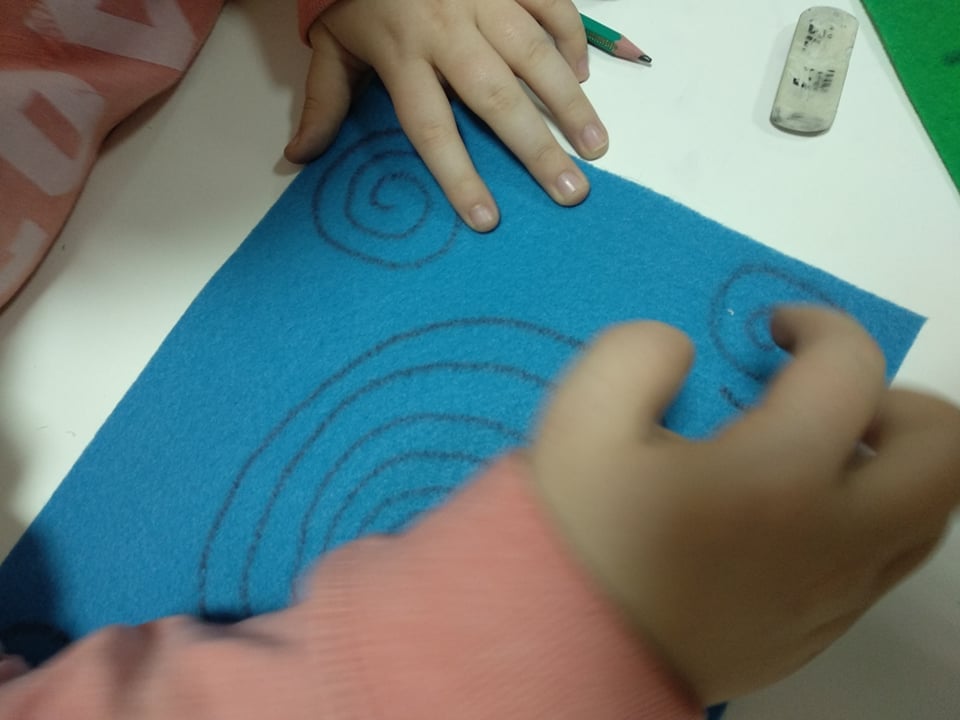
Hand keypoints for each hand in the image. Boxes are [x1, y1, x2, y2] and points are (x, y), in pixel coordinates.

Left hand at [284, 0, 607, 231]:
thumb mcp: (331, 43)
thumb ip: (323, 101)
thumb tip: (298, 158)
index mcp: (402, 55)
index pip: (432, 128)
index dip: (460, 176)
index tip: (488, 219)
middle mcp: (446, 30)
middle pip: (496, 98)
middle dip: (537, 149)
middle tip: (571, 192)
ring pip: (533, 54)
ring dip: (569, 102)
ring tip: (596, 148)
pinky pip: (550, 4)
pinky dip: (570, 39)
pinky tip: (582, 77)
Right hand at [527, 306, 959, 704]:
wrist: (564, 652)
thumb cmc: (577, 535)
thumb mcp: (580, 417)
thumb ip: (639, 352)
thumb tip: (686, 353)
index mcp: (777, 476)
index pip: (851, 367)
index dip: (818, 323)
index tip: (774, 331)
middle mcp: (834, 539)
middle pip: (943, 452)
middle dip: (896, 399)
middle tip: (823, 396)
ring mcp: (836, 595)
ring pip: (928, 514)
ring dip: (890, 463)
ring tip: (815, 452)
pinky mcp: (820, 630)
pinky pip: (882, 561)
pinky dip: (861, 516)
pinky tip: (786, 513)